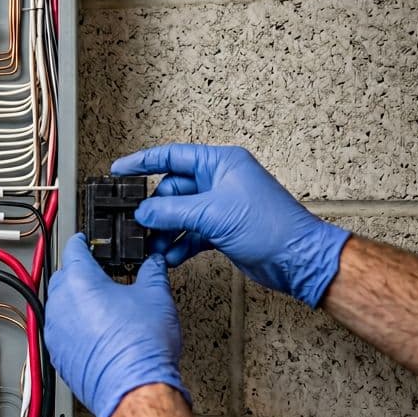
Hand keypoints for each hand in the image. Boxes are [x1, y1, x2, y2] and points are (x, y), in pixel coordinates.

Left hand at [45, 234, 189, 416]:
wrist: (134, 389)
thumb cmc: (141, 348)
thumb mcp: (156, 297)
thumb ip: (153, 272)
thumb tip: (155, 264)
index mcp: (79, 281)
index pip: (73, 248)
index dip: (83, 241)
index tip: (86, 240)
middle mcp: (60, 304)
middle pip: (63, 276)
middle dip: (78, 272)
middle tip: (99, 272)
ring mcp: (55, 332)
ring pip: (59, 305)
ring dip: (75, 300)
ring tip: (100, 303)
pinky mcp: (58, 355)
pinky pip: (61, 331)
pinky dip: (74, 326)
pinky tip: (95, 331)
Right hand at [111, 143, 350, 307]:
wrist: (298, 259)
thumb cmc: (272, 226)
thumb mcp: (213, 214)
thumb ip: (172, 212)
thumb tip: (144, 213)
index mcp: (220, 163)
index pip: (172, 157)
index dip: (142, 162)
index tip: (119, 170)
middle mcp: (219, 182)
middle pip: (172, 190)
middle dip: (156, 210)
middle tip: (141, 225)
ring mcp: (220, 206)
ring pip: (180, 214)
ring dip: (166, 232)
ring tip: (156, 247)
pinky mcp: (222, 229)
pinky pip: (191, 233)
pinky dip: (180, 245)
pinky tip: (172, 257)